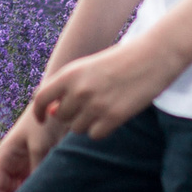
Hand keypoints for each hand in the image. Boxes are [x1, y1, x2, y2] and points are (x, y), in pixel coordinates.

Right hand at [0, 115, 59, 191]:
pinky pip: (35, 181)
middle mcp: (13, 160)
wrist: (62, 101)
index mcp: (5, 156)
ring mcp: (26, 161)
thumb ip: (37, 171)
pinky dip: (39, 190)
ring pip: (22, 188)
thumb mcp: (41, 146)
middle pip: (8, 191)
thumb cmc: (47, 120)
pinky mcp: (40, 160)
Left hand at [29, 35, 182, 144]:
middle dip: (70, 115)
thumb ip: (68, 88)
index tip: (43, 119)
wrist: (153, 56)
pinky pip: (94, 135)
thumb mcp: (88, 68)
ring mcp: (96, 105)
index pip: (40, 99)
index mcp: (70, 74)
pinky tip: (111, 117)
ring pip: (77, 128)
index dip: (38, 112)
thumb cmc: (120, 61)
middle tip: (88, 107)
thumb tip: (52, 114)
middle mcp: (79, 90)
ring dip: (86, 123)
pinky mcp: (113, 117)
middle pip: (61, 117)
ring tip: (102, 109)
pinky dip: (100, 130)